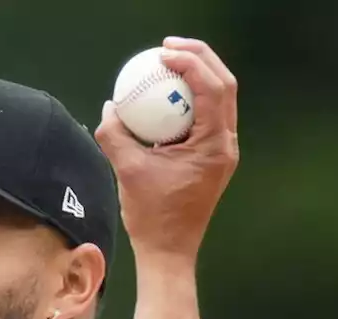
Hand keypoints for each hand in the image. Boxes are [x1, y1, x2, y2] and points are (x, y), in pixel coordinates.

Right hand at [95, 36, 239, 264]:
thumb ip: (115, 134)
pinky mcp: (212, 157)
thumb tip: (111, 106)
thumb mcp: (127, 171)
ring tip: (167, 62)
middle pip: (224, 84)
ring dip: (197, 75)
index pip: (212, 89)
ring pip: (219, 98)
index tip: (161, 56)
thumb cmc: (153, 217)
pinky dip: (189, 99)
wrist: (169, 251)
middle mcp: (226, 145)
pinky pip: (206, 116)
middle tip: (167, 48)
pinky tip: (164, 95)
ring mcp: (222, 151)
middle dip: (199, 57)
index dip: (190, 63)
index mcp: (214, 146)